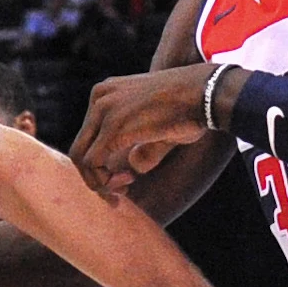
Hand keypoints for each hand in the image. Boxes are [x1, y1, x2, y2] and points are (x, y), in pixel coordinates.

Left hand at [71, 63, 217, 199]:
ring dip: (100, 182)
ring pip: (81, 158)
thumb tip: (133, 168)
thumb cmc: (191, 108)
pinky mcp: (113, 126)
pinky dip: (104, 180)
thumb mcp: (159, 127)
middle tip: (120, 193)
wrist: (207, 93)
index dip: (100, 165)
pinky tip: (128, 181)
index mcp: (105, 93)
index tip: (125, 179)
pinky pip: (92, 163)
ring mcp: (103, 109)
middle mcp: (98, 98)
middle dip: (96, 177)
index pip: (88, 137)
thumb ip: (142, 146)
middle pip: (80, 148)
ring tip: (125, 189)